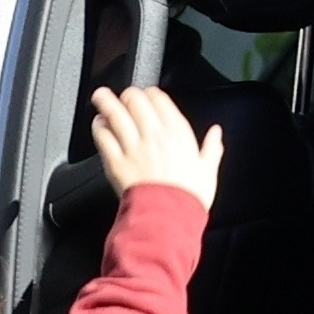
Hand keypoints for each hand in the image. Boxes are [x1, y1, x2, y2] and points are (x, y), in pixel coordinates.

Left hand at [89, 84, 223, 208]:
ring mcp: (133, 147)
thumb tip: (216, 134)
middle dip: (128, 95)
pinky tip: (98, 124)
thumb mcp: (207, 171)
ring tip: (101, 96)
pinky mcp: (116, 162)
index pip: (160, 99)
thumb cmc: (188, 199)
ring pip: (116, 114)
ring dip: (106, 102)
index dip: (150, 93)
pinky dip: (99, 127)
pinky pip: (104, 137)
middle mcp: (154, 135)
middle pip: (135, 101)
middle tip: (124, 95)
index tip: (147, 95)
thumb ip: (211, 148)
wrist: (168, 219)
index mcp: (177, 133)